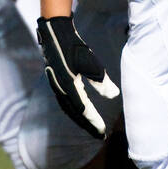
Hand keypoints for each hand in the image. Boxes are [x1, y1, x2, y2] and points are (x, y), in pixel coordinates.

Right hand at [36, 16, 118, 138]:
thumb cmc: (74, 46)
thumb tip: (113, 95)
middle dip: (87, 125)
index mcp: (68, 86)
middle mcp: (60, 89)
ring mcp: (57, 85)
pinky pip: (66, 102)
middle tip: (100, 135)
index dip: (93, 122)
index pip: (83, 110)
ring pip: (69, 109)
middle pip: (74, 113)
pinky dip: (74, 110)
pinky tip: (81, 111)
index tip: (103, 132)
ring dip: (80, 119)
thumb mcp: (91, 63)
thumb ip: (100, 80)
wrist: (55, 33)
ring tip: (91, 126)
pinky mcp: (57, 81)